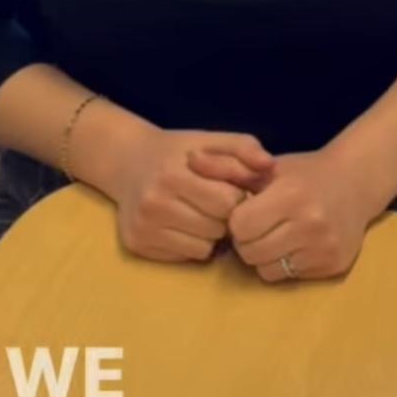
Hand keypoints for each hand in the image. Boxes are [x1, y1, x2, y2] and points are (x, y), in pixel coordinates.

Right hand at [108, 125, 274, 263]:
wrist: (127, 160)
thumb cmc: (177, 151)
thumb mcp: (210, 140)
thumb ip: (243, 148)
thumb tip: (269, 165)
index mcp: (173, 174)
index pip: (226, 202)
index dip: (235, 196)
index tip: (228, 188)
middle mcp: (154, 203)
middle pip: (216, 228)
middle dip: (223, 217)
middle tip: (212, 201)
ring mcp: (143, 227)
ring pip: (204, 248)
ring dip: (209, 234)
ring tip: (198, 212)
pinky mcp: (137, 245)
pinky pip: (186, 257)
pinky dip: (192, 244)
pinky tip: (182, 224)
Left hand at [190, 145, 370, 282]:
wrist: (356, 182)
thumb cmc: (304, 173)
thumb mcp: (267, 167)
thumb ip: (226, 166)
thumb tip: (189, 159)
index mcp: (291, 194)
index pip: (240, 226)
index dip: (236, 221)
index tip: (244, 211)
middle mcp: (310, 223)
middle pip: (251, 252)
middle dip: (246, 241)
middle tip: (257, 227)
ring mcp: (324, 247)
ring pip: (267, 270)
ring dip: (263, 256)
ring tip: (274, 236)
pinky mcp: (333, 265)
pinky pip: (289, 277)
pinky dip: (285, 264)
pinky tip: (294, 244)